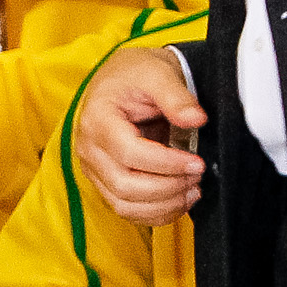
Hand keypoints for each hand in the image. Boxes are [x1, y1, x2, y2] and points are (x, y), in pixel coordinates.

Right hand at [74, 46, 206, 225]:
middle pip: (124, 185)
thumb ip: (176, 96)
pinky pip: (126, 209)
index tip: (196, 162)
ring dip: (163, 204)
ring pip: (124, 204)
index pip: (128, 153)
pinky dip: (155, 213)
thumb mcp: (157, 73)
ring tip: (192, 190)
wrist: (122, 80)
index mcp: (98, 119)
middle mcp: (89, 148)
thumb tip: (196, 119)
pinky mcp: (104, 181)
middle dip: (168, 187)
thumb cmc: (135, 75)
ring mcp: (94, 168)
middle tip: (197, 175)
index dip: (166, 164)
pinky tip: (179, 200)